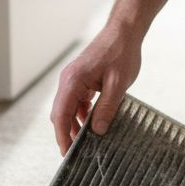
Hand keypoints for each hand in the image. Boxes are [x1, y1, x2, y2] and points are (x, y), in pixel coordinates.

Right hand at [50, 24, 141, 155]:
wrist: (124, 31)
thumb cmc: (122, 53)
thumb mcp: (118, 84)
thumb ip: (107, 108)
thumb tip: (97, 131)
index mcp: (73, 81)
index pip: (60, 114)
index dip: (62, 136)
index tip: (67, 154)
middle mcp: (68, 80)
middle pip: (60, 113)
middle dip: (67, 133)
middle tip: (78, 154)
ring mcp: (73, 79)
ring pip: (68, 108)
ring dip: (75, 124)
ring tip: (87, 142)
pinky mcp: (81, 79)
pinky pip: (77, 101)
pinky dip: (82, 114)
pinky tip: (93, 123)